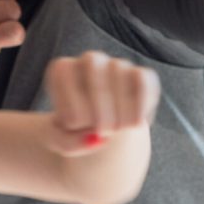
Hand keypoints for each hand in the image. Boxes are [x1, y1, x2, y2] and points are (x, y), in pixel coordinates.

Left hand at [44, 51, 160, 155]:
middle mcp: (90, 61)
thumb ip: (66, 142)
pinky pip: (143, 80)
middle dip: (98, 101)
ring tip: (118, 129)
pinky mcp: (140, 76)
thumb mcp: (60, 142)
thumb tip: (95, 140)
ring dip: (120, 105)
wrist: (101, 133)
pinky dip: (140, 104)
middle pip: (93, 63)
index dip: (70, 100)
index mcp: (64, 70)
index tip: (74, 124)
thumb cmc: (75, 132)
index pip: (64, 69)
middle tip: (102, 131)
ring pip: (118, 69)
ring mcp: (116, 66)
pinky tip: (134, 124)